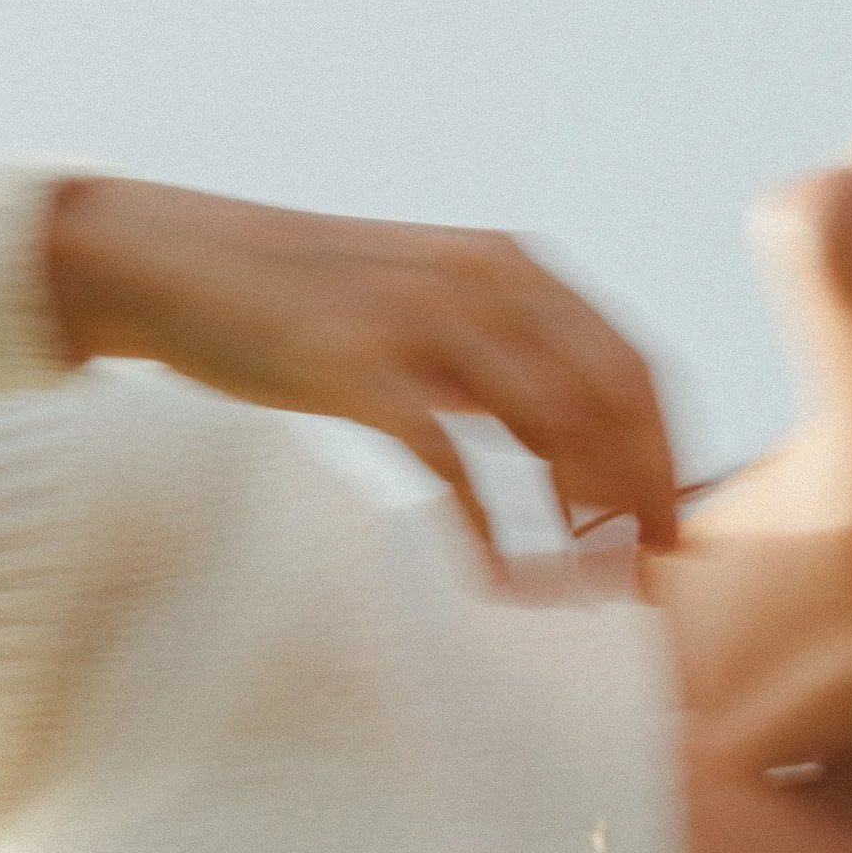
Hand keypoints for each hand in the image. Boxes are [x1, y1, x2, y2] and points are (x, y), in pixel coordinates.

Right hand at [41, 175, 680, 559]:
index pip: (632, 365)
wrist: (173, 261)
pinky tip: (500, 581)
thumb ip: (503, 352)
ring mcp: (422, 318)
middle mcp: (482, 280)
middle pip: (610, 401)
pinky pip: (455, 463)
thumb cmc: (307, 302)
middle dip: (645, 496)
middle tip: (650, 577)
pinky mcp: (360, 367)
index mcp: (512, 265)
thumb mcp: (427, 302)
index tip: (678, 530)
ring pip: (551, 430)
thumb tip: (584, 442)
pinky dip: (491, 531)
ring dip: (582, 521)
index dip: (669, 454)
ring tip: (585, 591)